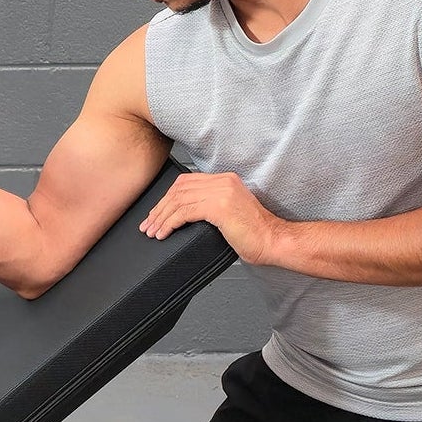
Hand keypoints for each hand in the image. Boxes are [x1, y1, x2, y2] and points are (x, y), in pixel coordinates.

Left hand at [140, 172, 288, 264]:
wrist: (274, 241)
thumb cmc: (255, 233)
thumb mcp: (229, 213)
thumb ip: (210, 207)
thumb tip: (183, 215)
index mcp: (225, 180)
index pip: (186, 182)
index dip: (167, 197)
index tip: (156, 213)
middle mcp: (223, 181)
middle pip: (179, 190)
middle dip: (159, 208)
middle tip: (148, 224)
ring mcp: (221, 193)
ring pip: (178, 201)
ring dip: (161, 218)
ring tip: (152, 231)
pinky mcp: (219, 207)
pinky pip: (184, 212)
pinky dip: (169, 223)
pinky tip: (164, 232)